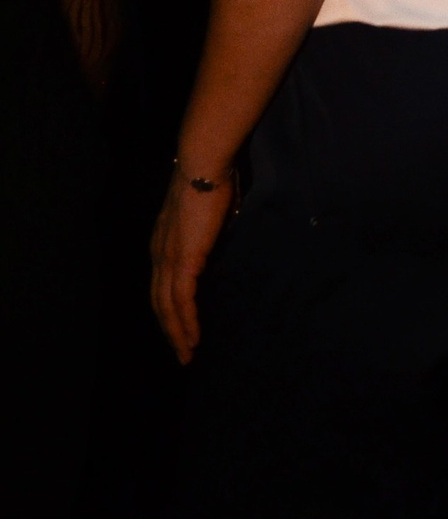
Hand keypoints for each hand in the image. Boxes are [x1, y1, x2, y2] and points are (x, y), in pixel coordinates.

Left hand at [150, 161, 236, 362]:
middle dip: (170, 331)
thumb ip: (208, 234)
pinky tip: (194, 338)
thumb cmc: (211, 181)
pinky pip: (182, 301)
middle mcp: (159, 255)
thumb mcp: (207, 214)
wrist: (203, 165)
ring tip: (188, 354)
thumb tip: (218, 243)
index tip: (179, 328)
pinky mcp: (183, 261)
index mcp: (162, 243)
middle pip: (158, 303)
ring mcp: (168, 259)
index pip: (160, 286)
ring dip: (178, 334)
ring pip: (167, 308)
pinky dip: (187, 322)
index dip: (168, 309)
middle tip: (182, 353)